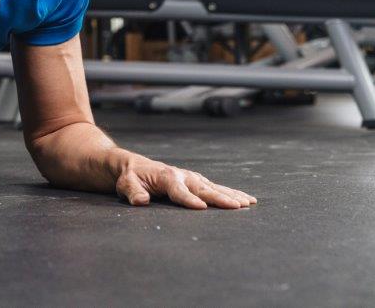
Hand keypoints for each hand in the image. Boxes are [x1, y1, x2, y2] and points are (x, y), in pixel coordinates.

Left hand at [115, 154, 255, 209]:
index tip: (202, 208)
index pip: (179, 190)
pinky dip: (231, 193)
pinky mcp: (196, 181)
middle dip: (220, 198)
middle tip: (238, 206)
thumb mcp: (126, 184)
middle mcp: (182, 175)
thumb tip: (140, 201)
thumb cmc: (131, 177)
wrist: (134, 165)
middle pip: (203, 188)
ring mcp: (191, 178)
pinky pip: (216, 187)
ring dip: (232, 194)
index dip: (189, 199)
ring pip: (214, 187)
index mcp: (166, 177)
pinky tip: (245, 199)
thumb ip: (133, 192)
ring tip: (249, 203)